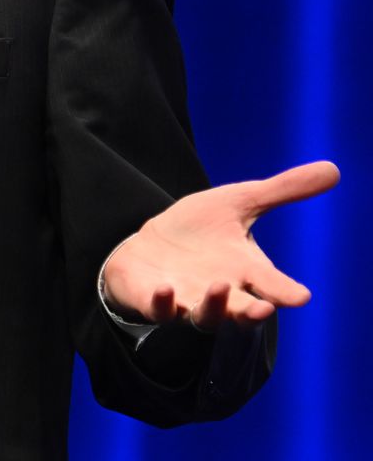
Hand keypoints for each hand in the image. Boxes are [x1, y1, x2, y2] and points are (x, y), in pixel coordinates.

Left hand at [102, 160, 338, 329]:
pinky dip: (163, 302)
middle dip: (251, 312)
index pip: (272, 286)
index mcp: (245, 271)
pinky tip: (165, 288)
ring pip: (204, 316)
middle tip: (263, 310)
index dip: (286, 292)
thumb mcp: (238, 202)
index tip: (301, 296)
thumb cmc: (199, 229)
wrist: (151, 246)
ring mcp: (186, 300)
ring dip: (212, 305)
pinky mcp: (153, 300)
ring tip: (218, 287)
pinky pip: (159, 308)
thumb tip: (334, 169)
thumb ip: (281, 191)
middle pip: (240, 310)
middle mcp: (220, 292)